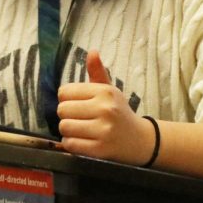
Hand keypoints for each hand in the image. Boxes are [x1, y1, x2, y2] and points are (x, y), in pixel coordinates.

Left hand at [56, 49, 152, 164]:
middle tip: (79, 118)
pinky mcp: (100, 150)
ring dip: (68, 130)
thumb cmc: (119, 113)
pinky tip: (82, 141)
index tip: (77, 104)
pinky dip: (72, 143)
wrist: (140, 140)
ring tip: (80, 130)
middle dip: (67, 115)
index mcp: (105, 92)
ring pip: (64, 127)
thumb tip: (92, 52)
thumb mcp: (110, 91)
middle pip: (62, 109)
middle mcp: (105, 109)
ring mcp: (103, 130)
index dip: (67, 99)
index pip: (65, 91)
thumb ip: (97, 72)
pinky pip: (70, 144)